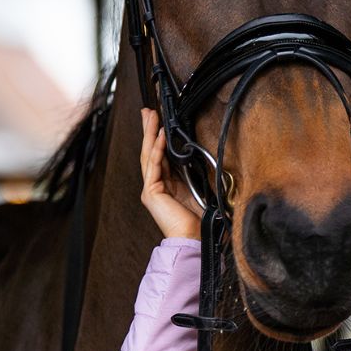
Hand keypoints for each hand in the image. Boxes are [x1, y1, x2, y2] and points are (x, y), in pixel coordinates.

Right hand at [139, 108, 202, 240]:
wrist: (195, 239)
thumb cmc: (199, 222)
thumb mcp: (200, 191)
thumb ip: (196, 175)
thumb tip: (201, 159)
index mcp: (168, 186)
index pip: (161, 156)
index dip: (159, 138)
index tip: (159, 121)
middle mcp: (157, 186)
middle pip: (151, 152)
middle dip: (149, 130)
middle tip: (148, 111)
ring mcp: (152, 189)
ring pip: (149, 155)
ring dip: (150, 134)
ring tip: (150, 116)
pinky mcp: (152, 192)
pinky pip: (153, 165)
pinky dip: (156, 148)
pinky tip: (158, 135)